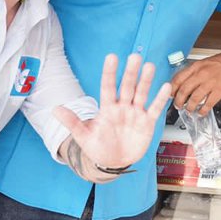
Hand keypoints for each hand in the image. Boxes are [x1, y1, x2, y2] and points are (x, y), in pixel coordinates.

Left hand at [54, 54, 171, 168]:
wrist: (113, 162)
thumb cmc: (98, 147)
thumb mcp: (83, 136)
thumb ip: (72, 122)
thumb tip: (55, 109)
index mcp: (107, 108)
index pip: (108, 87)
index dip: (110, 72)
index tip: (112, 57)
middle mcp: (122, 107)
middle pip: (127, 87)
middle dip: (130, 73)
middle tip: (134, 57)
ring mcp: (135, 114)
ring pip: (141, 94)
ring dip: (146, 81)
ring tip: (149, 66)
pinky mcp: (147, 123)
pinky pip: (155, 109)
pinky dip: (160, 99)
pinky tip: (166, 87)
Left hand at [169, 50, 220, 115]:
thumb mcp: (204, 63)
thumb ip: (194, 72)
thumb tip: (184, 84)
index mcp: (196, 66)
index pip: (178, 79)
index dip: (172, 89)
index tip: (171, 95)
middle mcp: (202, 74)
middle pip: (184, 90)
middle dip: (179, 101)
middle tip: (178, 106)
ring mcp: (211, 82)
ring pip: (195, 98)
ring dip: (189, 107)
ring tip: (189, 110)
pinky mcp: (220, 90)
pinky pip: (208, 103)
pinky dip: (203, 110)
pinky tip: (201, 112)